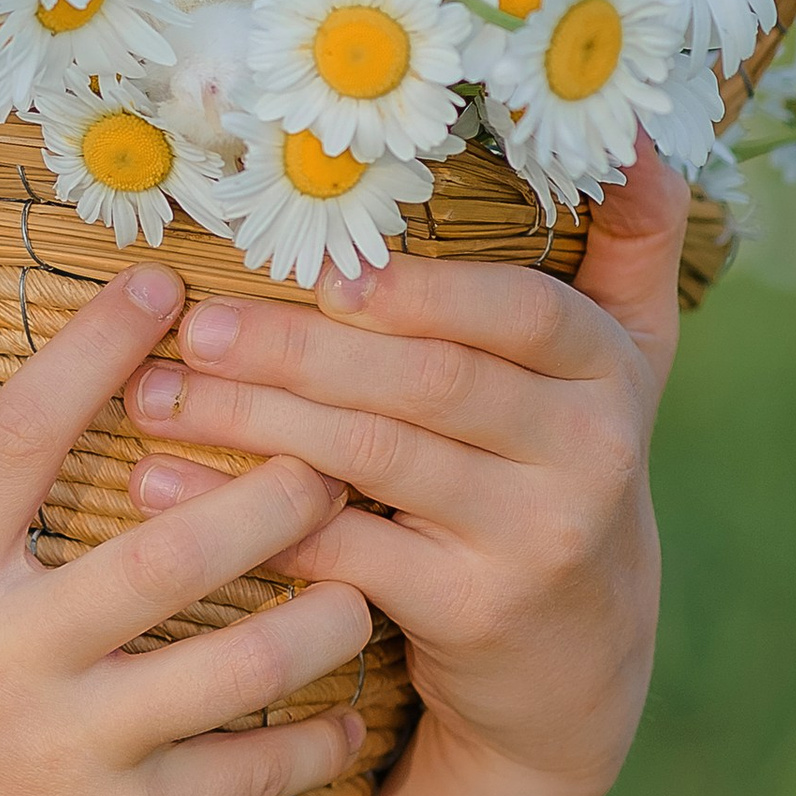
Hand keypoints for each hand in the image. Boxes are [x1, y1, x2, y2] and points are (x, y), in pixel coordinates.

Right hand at [0, 262, 373, 795]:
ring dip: (319, 619)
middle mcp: (2, 656)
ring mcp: (61, 750)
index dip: (93, 352)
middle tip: (340, 442)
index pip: (18, 436)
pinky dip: (304, 751)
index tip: (163, 285)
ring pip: (229, 670)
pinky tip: (351, 721)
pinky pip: (232, 784)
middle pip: (167, 554)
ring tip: (373, 572)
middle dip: (270, 493)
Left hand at [122, 142, 687, 795]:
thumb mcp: (624, 359)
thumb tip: (640, 136)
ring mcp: (536, 537)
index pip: (522, 312)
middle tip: (195, 329)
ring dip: (252, 422)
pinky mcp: (474, 612)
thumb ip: (631, 243)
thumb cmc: (564, 467)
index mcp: (608, 370)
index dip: (422, 290)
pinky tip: (163, 487)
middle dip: (297, 352)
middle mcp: (591, 452)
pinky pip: (343, 551)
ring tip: (155, 398)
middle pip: (429, 383)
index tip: (323, 271)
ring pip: (375, 460)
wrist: (579, 658)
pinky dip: (248, 516)